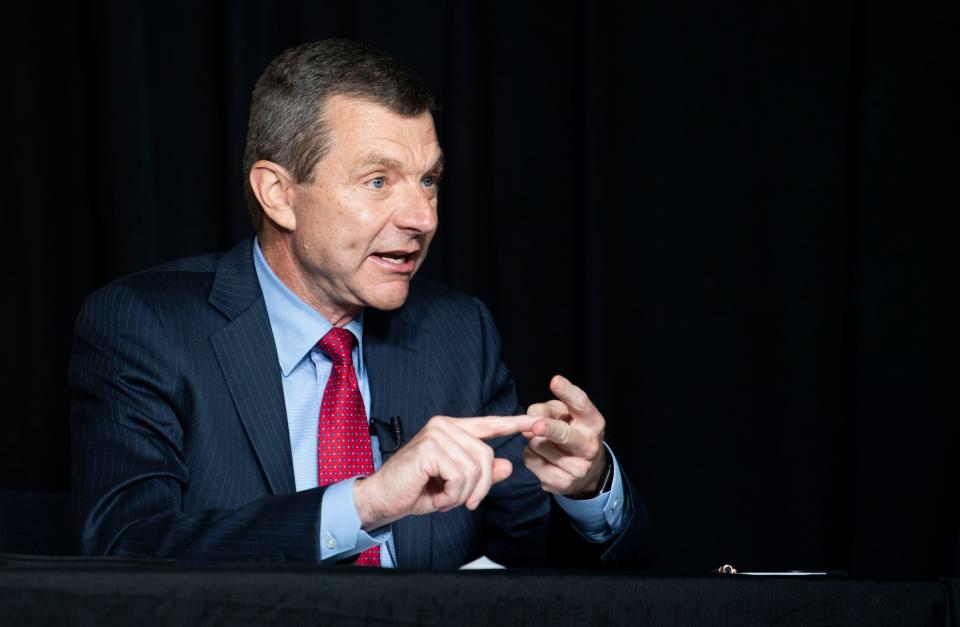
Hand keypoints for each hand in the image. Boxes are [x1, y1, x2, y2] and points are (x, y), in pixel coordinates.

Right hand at [353, 414, 538, 529]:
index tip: (536, 422)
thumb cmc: (416, 490)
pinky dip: (451, 496)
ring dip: (462, 494)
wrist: (382, 499)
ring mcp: (436, 434)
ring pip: (475, 469)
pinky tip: (437, 497)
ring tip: (443, 498)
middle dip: (481, 486)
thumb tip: (509, 466)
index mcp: (452, 429)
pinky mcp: (429, 448)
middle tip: (464, 502)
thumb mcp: (456, 485)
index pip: (489, 424)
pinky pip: (459, 477)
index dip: (514, 424)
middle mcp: (444, 426)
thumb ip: (482, 475)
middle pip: (487, 456)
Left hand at [523, 375, 607, 498]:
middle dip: (550, 429)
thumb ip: (547, 410)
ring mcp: (576, 468)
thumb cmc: (571, 430)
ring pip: (539, 446)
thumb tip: (529, 421)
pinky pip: (532, 462)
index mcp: (593, 422)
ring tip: (545, 441)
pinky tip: (543, 456)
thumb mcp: (564, 414)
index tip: (555, 381)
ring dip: (533, 440)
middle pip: (564, 435)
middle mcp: (589, 446)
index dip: (567, 392)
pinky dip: (531, 455)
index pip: (580, 404)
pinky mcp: (561, 483)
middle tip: (537, 425)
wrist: (585, 471)